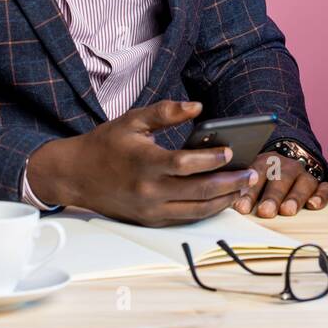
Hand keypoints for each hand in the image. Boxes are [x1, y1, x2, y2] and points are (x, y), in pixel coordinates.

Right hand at [27, 100, 256, 226]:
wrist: (76, 175)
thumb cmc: (106, 144)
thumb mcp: (132, 120)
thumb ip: (166, 112)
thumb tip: (198, 107)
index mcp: (144, 162)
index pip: (185, 163)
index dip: (211, 159)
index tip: (230, 151)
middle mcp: (148, 190)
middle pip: (198, 191)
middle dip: (229, 183)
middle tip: (251, 174)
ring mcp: (150, 209)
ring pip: (196, 210)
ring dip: (224, 200)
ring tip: (243, 188)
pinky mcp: (150, 220)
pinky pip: (185, 218)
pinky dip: (207, 210)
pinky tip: (222, 199)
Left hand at [232, 152, 327, 217]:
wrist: (288, 162)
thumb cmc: (264, 176)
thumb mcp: (249, 176)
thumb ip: (239, 186)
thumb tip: (221, 201)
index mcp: (266, 162)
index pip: (257, 174)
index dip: (249, 191)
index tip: (242, 207)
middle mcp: (287, 166)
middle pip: (281, 179)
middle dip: (272, 196)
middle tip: (265, 211)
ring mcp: (305, 175)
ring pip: (303, 183)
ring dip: (295, 197)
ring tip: (287, 211)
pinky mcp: (320, 184)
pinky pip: (325, 188)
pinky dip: (321, 196)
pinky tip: (314, 205)